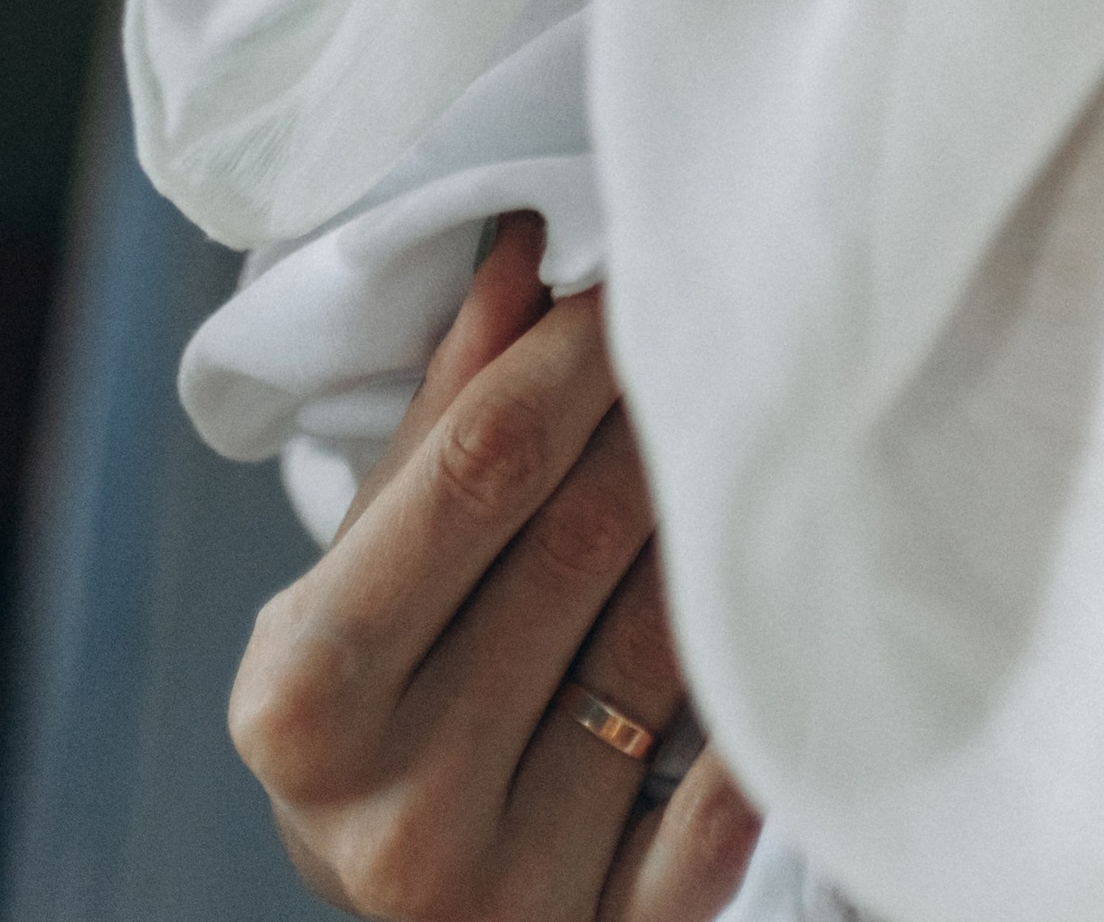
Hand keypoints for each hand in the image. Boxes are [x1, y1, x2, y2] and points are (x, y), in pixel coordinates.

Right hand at [231, 214, 761, 920]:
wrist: (407, 905)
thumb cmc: (386, 701)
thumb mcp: (370, 570)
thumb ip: (443, 417)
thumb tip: (522, 248)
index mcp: (303, 699)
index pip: (477, 468)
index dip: (574, 352)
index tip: (638, 269)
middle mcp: (390, 815)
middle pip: (580, 539)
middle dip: (658, 411)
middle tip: (723, 321)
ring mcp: (504, 893)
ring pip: (666, 642)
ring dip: (723, 517)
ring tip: (760, 430)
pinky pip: (730, 793)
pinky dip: (769, 676)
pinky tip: (800, 583)